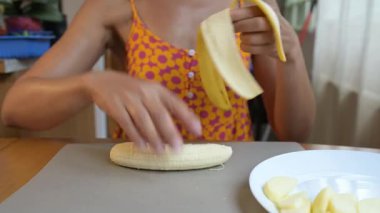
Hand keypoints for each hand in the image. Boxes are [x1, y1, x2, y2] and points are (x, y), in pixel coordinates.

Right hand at [83, 71, 201, 152]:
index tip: (197, 131)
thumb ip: (164, 106)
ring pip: (144, 120)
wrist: (102, 81)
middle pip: (160, 114)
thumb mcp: (149, 92)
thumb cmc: (131, 90)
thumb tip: (181, 126)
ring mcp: (129, 99)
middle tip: (177, 148)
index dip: (187, 117)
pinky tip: (141, 146)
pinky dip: (135, 135)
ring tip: (160, 151)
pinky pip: (127, 123)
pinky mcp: (115, 106)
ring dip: (153, 137)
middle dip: (170, 132)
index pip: (176, 103)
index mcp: (157, 89)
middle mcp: (145, 93)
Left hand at [230, 2, 298, 58]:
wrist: (288, 42)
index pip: (254, 9)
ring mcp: (274, 36)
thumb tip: (231, 9)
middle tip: (231, 28)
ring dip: (243, 37)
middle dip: (239, 26)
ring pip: (252, 38)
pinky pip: (252, 49)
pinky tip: (244, 44)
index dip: (239, 13)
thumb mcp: (264, 13)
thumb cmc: (269, 25)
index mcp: (270, 10)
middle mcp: (274, 22)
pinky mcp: (271, 49)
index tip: (228, 16)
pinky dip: (244, 46)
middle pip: (255, 23)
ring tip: (242, 36)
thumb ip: (249, 10)